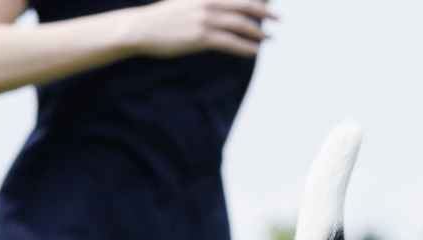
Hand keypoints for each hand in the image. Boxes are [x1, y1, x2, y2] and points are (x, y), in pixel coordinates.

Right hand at [134, 0, 273, 58]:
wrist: (142, 28)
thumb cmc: (163, 18)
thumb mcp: (185, 2)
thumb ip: (205, 3)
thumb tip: (223, 8)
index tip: (270, 4)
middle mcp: (208, 2)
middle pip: (245, 5)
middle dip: (265, 12)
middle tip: (279, 19)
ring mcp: (204, 19)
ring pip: (240, 24)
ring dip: (258, 32)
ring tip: (269, 38)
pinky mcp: (200, 37)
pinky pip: (230, 42)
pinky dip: (246, 47)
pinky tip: (255, 51)